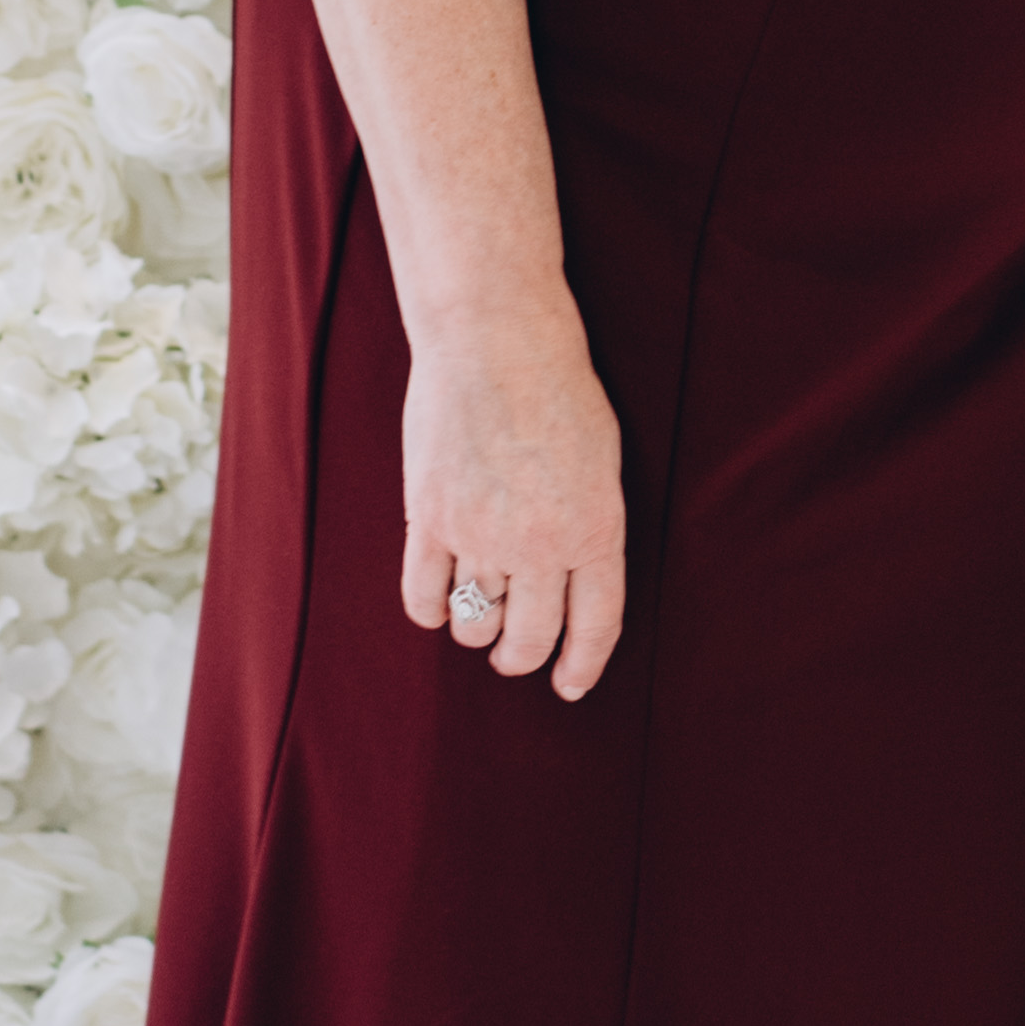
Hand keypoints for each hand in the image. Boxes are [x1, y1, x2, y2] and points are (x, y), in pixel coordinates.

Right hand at [401, 307, 626, 699]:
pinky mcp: (428, 517)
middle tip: (515, 656)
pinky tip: (438, 600)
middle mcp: (539, 542)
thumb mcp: (602, 463)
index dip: (582, 664)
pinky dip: (430, 610)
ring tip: (479, 613)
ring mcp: (479, 532)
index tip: (569, 685)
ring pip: (474, 622)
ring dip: (477, 629)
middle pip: (529, 637)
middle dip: (522, 657)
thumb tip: (569, 582)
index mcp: (595, 528)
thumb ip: (590, 526)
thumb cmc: (559, 391)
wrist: (495, 340)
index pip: (595, 625)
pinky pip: (423, 596)